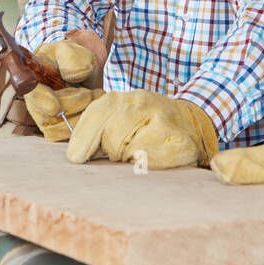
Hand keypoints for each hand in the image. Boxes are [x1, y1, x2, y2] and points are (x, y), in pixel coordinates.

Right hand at [20, 38, 102, 140]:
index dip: (42, 102)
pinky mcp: (57, 128)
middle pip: (47, 116)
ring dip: (80, 115)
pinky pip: (67, 136)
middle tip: (90, 92)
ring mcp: (45, 117)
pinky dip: (83, 124)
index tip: (55, 107)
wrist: (82, 70)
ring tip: (94, 97)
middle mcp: (35, 101)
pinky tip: (93, 108)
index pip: (31, 94)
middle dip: (72, 105)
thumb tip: (70, 77)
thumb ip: (71, 59)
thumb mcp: (72, 50)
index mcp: (33, 79)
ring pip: (58, 129)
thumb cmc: (73, 59)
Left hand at [66, 90, 218, 169]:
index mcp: (121, 98)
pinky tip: (150, 162)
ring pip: (131, 151)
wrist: (190, 123)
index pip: (96, 116)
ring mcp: (164, 121)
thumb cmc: (144, 127)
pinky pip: (153, 160)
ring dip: (130, 160)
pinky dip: (148, 165)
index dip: (83, 139)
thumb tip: (73, 154)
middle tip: (120, 155)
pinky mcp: (181, 144)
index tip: (77, 158)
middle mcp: (143, 103)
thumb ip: (93, 131)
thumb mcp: (117, 118)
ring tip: (137, 157)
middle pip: (112, 137)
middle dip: (111, 152)